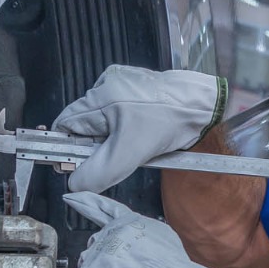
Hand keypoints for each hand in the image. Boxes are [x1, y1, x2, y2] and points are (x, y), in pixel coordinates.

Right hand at [53, 65, 226, 192]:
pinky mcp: (136, 87)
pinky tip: (144, 132)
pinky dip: (128, 127)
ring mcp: (121, 83)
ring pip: (104, 121)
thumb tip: (74, 184)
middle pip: (84, 124)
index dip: (71, 147)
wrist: (202, 105)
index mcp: (99, 98)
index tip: (82, 163)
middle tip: (119, 152)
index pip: (66, 126)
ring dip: (114, 137)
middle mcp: (106, 85)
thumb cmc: (170, 121)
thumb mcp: (129, 153)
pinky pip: (121, 112)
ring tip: (136, 142)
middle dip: (98, 144)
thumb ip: (98, 171)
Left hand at [63, 192, 231, 267]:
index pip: (103, 208)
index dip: (87, 201)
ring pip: (90, 262)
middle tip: (108, 257)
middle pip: (96, 241)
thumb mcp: (163, 237)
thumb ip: (143, 235)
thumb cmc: (170, 267)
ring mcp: (97, 250)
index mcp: (128, 222)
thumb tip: (135, 246)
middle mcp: (110, 232)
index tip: (73, 197)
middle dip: (100, 253)